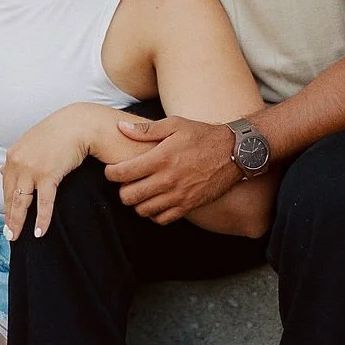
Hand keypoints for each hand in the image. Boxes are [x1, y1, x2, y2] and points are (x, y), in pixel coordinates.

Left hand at [0, 104, 92, 241]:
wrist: (77, 124)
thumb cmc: (57, 134)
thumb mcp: (31, 144)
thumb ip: (17, 159)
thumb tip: (1, 172)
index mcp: (13, 155)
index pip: (6, 185)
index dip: (5, 204)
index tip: (6, 219)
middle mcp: (18, 162)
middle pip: (10, 196)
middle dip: (9, 217)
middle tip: (9, 235)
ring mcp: (31, 169)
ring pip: (21, 202)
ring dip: (18, 222)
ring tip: (16, 237)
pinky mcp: (47, 174)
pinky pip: (43, 202)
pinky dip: (42, 219)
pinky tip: (39, 232)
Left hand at [105, 115, 240, 223]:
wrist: (233, 152)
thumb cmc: (202, 135)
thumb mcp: (174, 124)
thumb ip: (146, 130)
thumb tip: (121, 127)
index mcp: (161, 158)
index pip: (123, 173)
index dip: (111, 173)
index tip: (112, 170)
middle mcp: (167, 180)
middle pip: (129, 196)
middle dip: (121, 189)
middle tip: (125, 181)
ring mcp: (178, 195)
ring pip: (143, 210)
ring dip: (137, 202)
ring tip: (140, 191)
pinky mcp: (188, 206)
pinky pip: (162, 219)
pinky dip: (153, 214)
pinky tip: (155, 201)